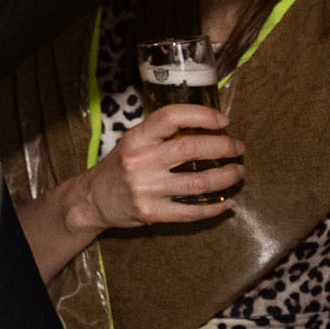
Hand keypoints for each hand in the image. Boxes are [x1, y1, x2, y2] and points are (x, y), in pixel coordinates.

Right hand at [67, 105, 244, 233]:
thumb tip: (207, 128)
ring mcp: (146, 189)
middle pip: (191, 149)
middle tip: (238, 148)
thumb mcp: (132, 143)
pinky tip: (228, 202)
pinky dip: (216, 207)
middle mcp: (140, 161)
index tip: (223, 121)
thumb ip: (162, 136)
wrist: (92, 200)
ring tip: (238, 172)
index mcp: (136, 139)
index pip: (170, 117)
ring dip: (226, 177)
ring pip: (198, 182)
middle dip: (223, 147)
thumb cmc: (119, 167)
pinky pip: (192, 211)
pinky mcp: (152, 213)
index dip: (201, 115)